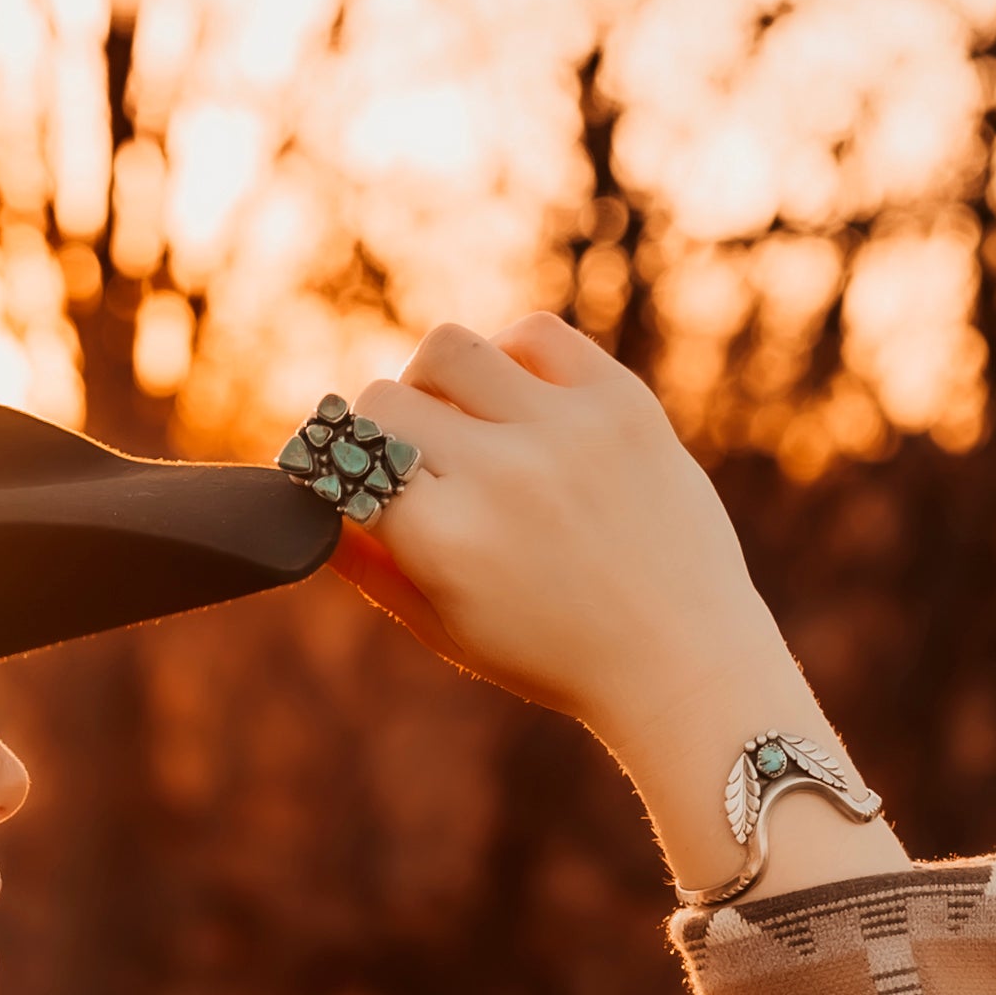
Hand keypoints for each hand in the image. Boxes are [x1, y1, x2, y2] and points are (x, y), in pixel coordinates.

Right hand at [315, 315, 785, 745]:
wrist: (682, 661)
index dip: (332, 470)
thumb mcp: (442, 628)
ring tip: (467, 426)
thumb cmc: (552, 654)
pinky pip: (535, 333)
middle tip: (414, 468)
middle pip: (382, 401)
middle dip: (380, 434)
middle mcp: (499, 475)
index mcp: (443, 543)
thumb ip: (365, 565)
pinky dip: (513, 358)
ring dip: (438, 384)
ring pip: (447, 348)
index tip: (344, 479)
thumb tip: (313, 499)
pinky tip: (525, 405)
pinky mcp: (621, 400)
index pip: (341, 459)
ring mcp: (564, 429)